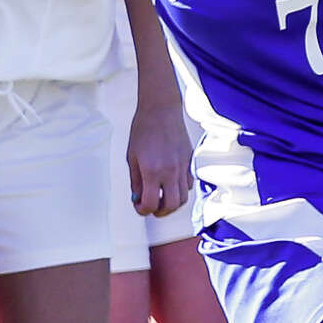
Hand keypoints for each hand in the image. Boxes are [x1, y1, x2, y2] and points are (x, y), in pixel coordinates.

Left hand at [127, 101, 192, 217]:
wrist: (161, 110)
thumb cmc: (144, 129)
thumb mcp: (132, 157)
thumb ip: (136, 181)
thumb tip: (138, 198)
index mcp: (152, 171)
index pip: (150, 204)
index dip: (142, 210)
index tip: (138, 205)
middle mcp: (170, 172)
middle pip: (171, 206)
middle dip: (159, 212)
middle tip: (151, 207)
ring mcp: (183, 167)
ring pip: (183, 198)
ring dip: (171, 203)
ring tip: (161, 198)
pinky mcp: (190, 162)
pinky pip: (188, 185)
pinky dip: (179, 190)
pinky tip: (170, 184)